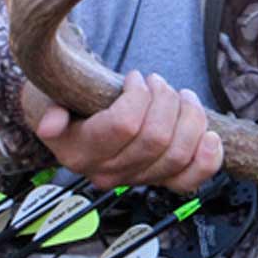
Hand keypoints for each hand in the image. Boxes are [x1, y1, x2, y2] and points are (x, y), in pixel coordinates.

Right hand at [20, 70, 223, 192]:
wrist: (74, 118)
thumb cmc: (66, 99)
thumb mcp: (47, 97)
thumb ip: (46, 107)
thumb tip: (50, 124)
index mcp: (80, 153)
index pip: (124, 126)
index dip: (139, 95)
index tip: (135, 77)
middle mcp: (107, 173)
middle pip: (157, 140)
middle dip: (166, 100)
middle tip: (159, 82)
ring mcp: (135, 179)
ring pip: (178, 156)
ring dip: (189, 117)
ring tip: (180, 95)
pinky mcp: (158, 180)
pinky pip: (190, 180)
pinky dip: (208, 159)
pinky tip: (211, 135)